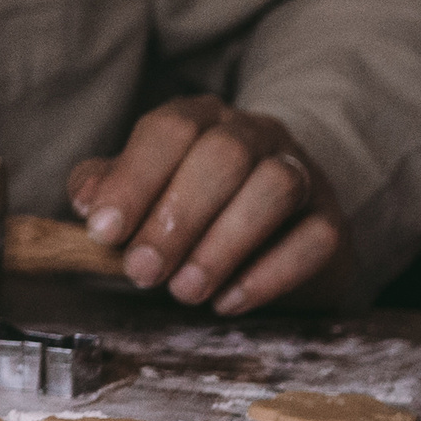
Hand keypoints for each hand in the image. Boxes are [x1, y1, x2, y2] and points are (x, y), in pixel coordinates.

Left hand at [66, 96, 343, 315]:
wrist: (271, 233)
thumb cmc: (188, 209)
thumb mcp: (139, 192)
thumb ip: (106, 189)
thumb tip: (88, 203)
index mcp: (200, 119)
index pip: (169, 129)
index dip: (134, 179)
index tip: (105, 231)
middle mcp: (254, 135)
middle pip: (223, 154)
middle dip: (177, 217)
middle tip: (142, 271)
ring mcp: (303, 174)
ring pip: (275, 188)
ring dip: (222, 245)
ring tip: (184, 291)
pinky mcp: (332, 222)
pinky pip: (315, 239)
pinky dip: (268, 275)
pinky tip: (227, 302)